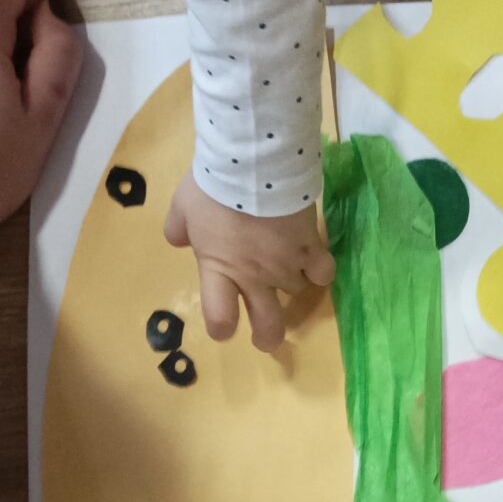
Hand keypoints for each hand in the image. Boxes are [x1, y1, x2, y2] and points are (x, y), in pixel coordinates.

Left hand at [163, 180, 334, 354]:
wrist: (254, 164)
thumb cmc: (213, 186)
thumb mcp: (183, 206)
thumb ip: (178, 228)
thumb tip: (178, 241)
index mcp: (220, 270)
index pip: (221, 319)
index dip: (223, 328)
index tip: (226, 325)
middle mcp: (255, 277)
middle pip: (268, 326)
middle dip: (268, 337)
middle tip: (265, 337)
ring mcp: (287, 265)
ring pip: (297, 291)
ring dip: (291, 282)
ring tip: (287, 264)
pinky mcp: (312, 248)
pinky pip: (324, 272)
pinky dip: (320, 269)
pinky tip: (315, 259)